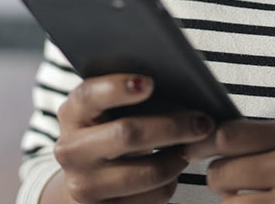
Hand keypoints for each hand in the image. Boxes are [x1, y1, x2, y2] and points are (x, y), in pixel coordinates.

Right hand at [48, 73, 215, 203]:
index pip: (89, 95)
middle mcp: (71, 150)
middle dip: (172, 126)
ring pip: (148, 172)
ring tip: (193, 146)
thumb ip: (131, 95)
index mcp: (72, 114)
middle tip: (203, 121)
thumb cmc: (109, 133)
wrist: (87, 181)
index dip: (118, 87)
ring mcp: (85, 185)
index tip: (150, 82)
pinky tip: (174, 167)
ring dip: (179, 158)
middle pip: (127, 134)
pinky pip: (153, 197)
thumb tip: (179, 85)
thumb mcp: (108, 112)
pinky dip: (172, 182)